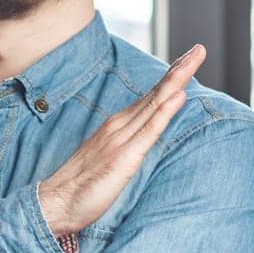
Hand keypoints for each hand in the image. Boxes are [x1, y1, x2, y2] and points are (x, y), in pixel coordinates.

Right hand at [37, 44, 205, 237]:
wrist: (54, 203)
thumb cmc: (79, 187)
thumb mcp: (106, 160)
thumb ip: (124, 146)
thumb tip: (142, 139)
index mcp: (116, 127)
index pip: (149, 98)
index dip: (170, 79)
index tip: (188, 60)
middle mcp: (118, 126)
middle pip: (155, 94)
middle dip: (179, 70)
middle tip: (199, 49)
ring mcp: (120, 140)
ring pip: (154, 104)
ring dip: (176, 80)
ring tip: (195, 59)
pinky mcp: (123, 158)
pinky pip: (148, 132)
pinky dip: (164, 112)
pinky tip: (178, 97)